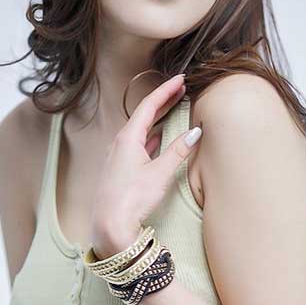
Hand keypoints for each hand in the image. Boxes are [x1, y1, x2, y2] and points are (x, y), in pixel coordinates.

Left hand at [88, 73, 201, 257]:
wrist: (110, 225)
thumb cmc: (131, 199)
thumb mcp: (160, 173)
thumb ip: (178, 150)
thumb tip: (195, 132)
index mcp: (128, 138)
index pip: (149, 105)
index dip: (166, 90)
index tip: (180, 79)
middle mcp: (119, 143)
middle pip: (143, 115)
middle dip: (162, 101)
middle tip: (180, 89)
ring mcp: (117, 156)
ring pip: (139, 130)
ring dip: (156, 119)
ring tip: (172, 109)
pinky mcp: (118, 169)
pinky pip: (135, 145)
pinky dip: (149, 137)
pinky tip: (156, 140)